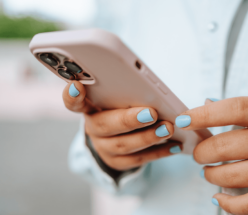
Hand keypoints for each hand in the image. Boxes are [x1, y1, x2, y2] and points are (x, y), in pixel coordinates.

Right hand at [63, 81, 181, 170]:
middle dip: (129, 120)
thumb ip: (126, 93)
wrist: (120, 136)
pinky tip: (175, 145)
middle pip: (105, 126)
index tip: (77, 86)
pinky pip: (138, 159)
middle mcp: (93, 128)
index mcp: (90, 107)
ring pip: (123, 145)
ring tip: (167, 128)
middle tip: (152, 113)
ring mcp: (103, 148)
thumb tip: (150, 91)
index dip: (72, 95)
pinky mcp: (117, 162)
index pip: (73, 102)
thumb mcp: (121, 98)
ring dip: (148, 137)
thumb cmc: (123, 108)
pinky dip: (159, 152)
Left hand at [176, 97, 247, 214]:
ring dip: (211, 175)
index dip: (205, 115)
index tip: (184, 120)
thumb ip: (241, 108)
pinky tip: (218, 197)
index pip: (234, 110)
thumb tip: (206, 103)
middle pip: (225, 146)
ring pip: (231, 175)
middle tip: (198, 154)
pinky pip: (247, 204)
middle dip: (203, 151)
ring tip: (207, 171)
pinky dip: (228, 204)